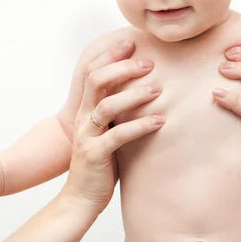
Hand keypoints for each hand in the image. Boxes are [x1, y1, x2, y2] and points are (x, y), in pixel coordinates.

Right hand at [60, 39, 164, 214]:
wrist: (80, 199)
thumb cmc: (101, 162)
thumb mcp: (107, 130)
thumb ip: (118, 111)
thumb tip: (144, 89)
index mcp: (85, 109)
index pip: (92, 72)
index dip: (110, 55)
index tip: (131, 43)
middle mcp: (83, 118)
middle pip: (97, 80)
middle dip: (123, 67)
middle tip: (149, 63)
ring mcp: (87, 136)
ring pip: (107, 105)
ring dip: (134, 95)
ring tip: (158, 90)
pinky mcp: (95, 155)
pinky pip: (118, 136)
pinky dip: (141, 126)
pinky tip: (160, 122)